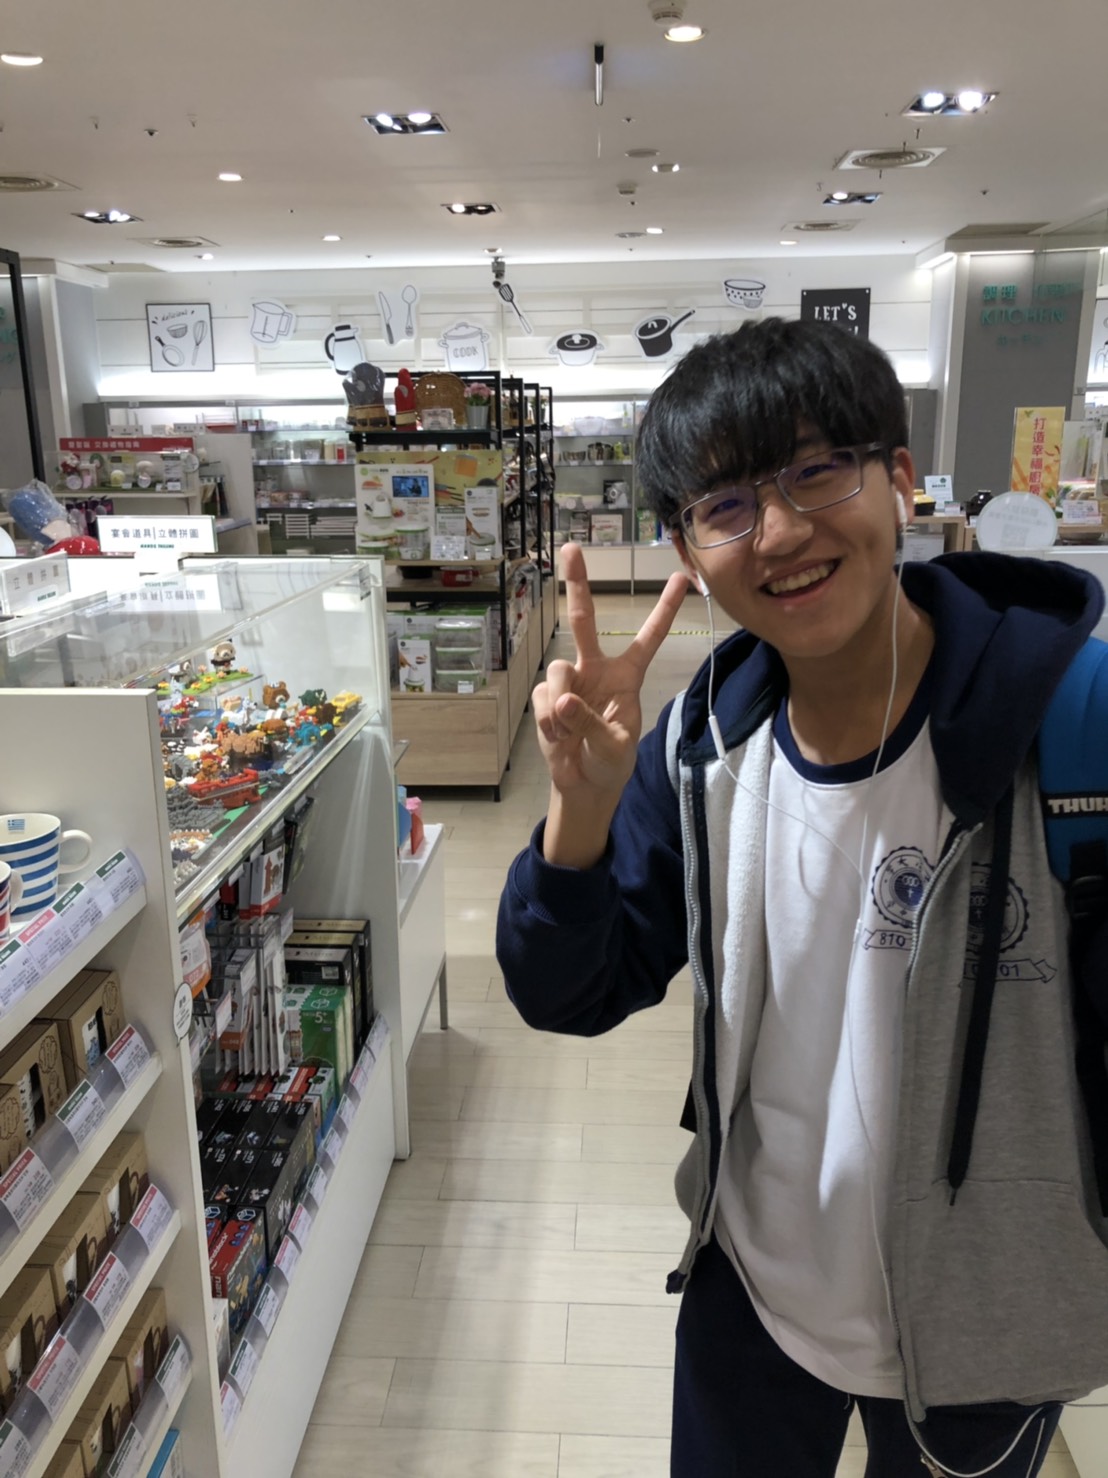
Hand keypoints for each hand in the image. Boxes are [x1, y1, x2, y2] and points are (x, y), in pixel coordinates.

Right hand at [535, 542, 689, 807]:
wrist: (583, 784)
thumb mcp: (615, 747)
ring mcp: (570, 681)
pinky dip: (548, 720)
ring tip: (568, 731)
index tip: (682, 577)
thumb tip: (563, 701)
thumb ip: (592, 724)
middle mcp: (596, 669)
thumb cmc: (611, 762)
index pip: (650, 638)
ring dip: (561, 703)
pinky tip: (557, 736)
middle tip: (571, 548)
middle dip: (577, 582)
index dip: (665, 608)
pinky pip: (543, 696)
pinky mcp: (547, 697)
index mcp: (627, 676)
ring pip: (558, 668)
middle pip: (585, 620)